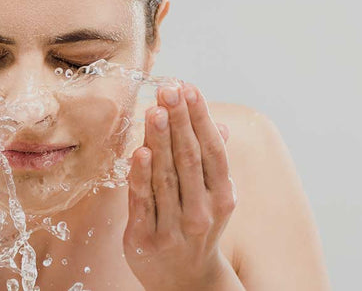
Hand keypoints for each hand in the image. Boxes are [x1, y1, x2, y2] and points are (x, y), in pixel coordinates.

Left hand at [123, 82, 237, 289]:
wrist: (185, 281)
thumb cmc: (196, 224)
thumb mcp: (212, 195)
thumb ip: (210, 159)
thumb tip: (217, 122)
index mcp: (222, 196)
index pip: (212, 150)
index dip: (200, 118)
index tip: (189, 88)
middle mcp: (202, 212)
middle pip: (189, 159)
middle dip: (179, 121)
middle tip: (170, 89)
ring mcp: (174, 227)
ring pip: (166, 177)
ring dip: (160, 141)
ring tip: (155, 110)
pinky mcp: (146, 239)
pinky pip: (142, 202)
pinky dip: (141, 177)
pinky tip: (139, 151)